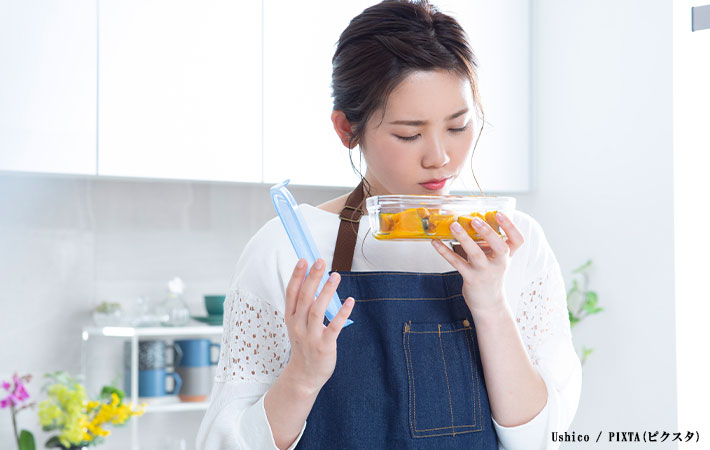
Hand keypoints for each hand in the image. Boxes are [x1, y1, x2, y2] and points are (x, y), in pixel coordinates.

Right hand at [283, 257, 354, 394]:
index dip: (297, 276)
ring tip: (335, 276)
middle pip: (304, 297)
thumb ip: (305, 307)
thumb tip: (317, 283)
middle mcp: (298, 326)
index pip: (291, 293)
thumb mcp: (298, 326)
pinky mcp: (324, 346)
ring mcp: (310, 336)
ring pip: (317, 309)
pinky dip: (342, 313)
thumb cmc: (304, 346)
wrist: (304, 376)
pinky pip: (334, 327)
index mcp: (291, 318)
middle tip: (320, 261)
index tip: (303, 260)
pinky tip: (350, 301)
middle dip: (312, 278)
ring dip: (326, 291)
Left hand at [430, 212, 524, 315]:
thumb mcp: (497, 258)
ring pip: (476, 254)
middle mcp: (499, 263)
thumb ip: (490, 242)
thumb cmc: (491, 275)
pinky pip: (457, 263)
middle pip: (500, 247)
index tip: (499, 213)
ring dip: (464, 238)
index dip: (510, 226)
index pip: (517, 240)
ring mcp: (485, 272)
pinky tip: (436, 243)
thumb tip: (472, 220)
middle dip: (489, 232)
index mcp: (507, 256)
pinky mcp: (471, 278)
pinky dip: (445, 252)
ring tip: (454, 225)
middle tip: (476, 220)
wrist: (489, 304)